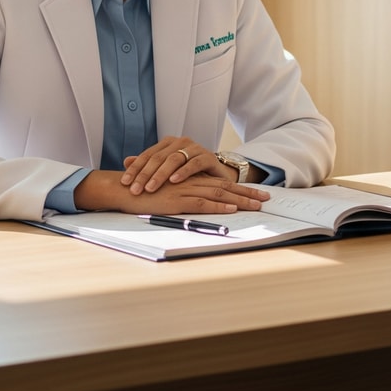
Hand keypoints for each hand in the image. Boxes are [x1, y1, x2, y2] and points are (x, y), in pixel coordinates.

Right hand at [74, 170, 267, 214]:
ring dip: (240, 200)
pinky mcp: (177, 200)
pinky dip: (218, 205)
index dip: (240, 189)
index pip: (220, 184)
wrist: (124, 189)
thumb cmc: (143, 193)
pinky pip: (202, 202)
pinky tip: (232, 209)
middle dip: (248, 194)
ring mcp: (185, 190)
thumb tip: (199, 203)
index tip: (257, 195)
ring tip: (257, 205)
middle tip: (267, 199)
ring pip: (219, 194)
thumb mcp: (168, 194)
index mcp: (191, 181)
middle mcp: (191, 183)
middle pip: (225, 187)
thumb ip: (182, 195)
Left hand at [120, 137, 235, 193]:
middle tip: (135, 189)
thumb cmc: (189, 173)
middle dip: (145, 174)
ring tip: (150, 187)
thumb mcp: (167, 169)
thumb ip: (148, 164)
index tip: (125, 182)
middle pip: (158, 158)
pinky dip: (183, 172)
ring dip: (160, 174)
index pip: (147, 155)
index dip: (135, 168)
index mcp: (168, 143)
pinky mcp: (207, 156)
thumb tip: (126, 161)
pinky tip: (174, 180)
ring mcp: (194, 148)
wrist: (217, 174)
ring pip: (174, 159)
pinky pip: (193, 163)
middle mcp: (180, 142)